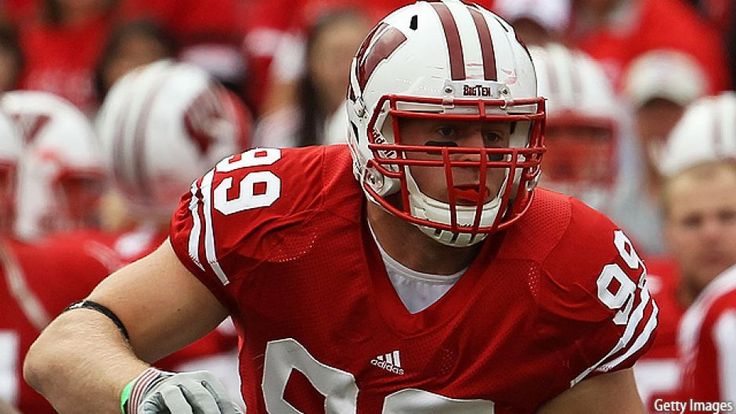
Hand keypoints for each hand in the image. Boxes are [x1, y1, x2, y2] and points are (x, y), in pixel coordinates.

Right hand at [124, 368, 242, 413]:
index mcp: (205, 378)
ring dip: (185, 413)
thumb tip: (239, 413)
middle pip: (201, 397)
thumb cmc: (187, 400)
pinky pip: (153, 410)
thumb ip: (222, 405)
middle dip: (211, 413)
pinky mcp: (149, 402)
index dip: (228, 411)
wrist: (153, 391)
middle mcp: (186, 380)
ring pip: (177, 400)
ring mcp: (167, 389)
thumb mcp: (206, 399)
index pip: (220, 398)